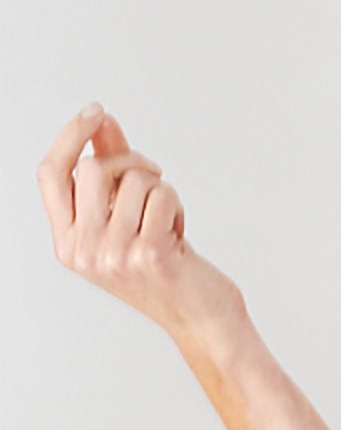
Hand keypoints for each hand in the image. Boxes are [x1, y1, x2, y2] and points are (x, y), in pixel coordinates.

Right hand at [37, 103, 245, 345]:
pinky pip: (163, 195)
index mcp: (68, 243)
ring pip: (135, 180)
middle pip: (93, 169)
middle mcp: (84, 251)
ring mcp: (115, 255)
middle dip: (130, 161)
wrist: (199, 317)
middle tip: (153, 176)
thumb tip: (102, 125)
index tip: (95, 112)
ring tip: (166, 219)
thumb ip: (110, 174)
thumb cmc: (164, 269)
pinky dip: (176, 204)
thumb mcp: (126, 222)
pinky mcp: (150, 254)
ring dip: (160, 189)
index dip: (70, 136)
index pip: (50, 175)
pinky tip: (178, 232)